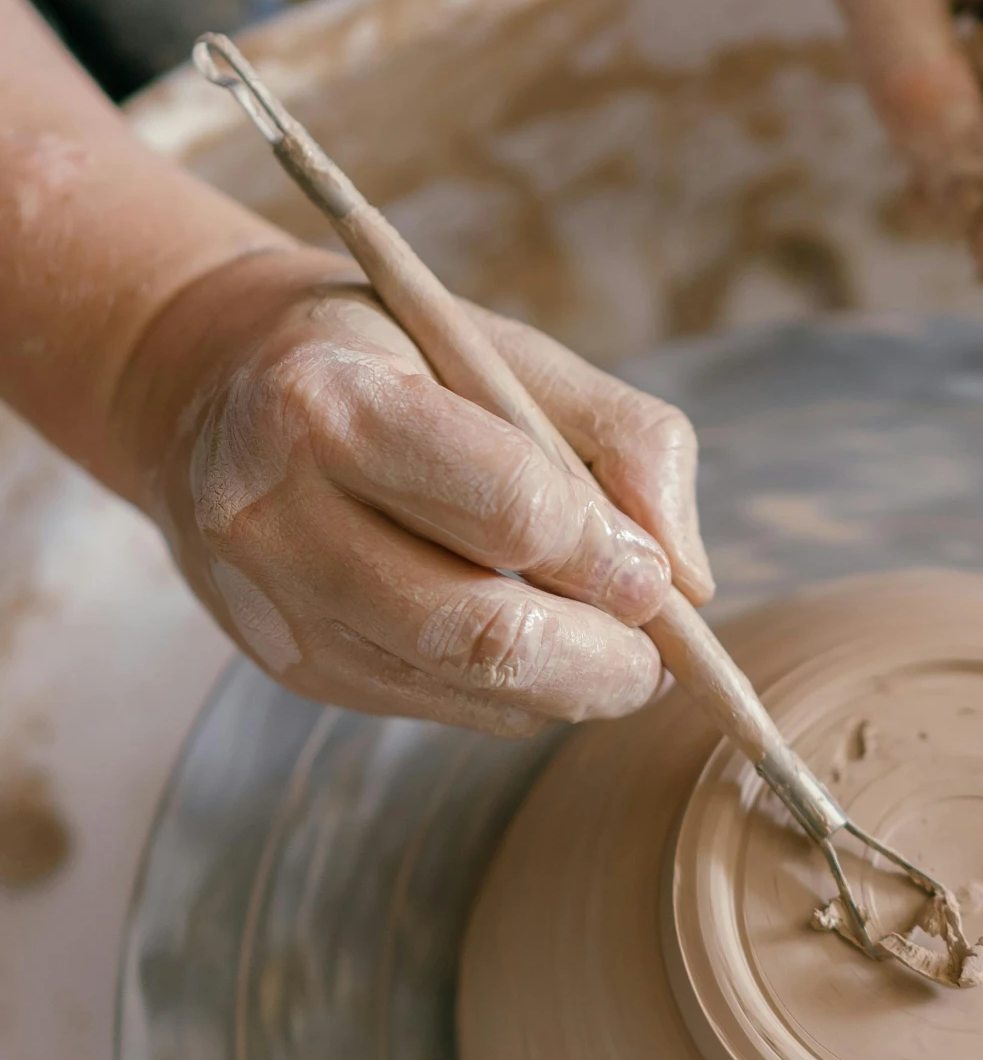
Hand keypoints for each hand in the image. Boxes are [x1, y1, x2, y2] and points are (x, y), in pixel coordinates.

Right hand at [115, 246, 711, 735]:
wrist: (214, 389)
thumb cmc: (394, 359)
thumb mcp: (508, 350)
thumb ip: (625, 441)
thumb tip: (692, 582)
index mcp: (330, 401)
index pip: (508, 508)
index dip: (605, 555)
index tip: (657, 573)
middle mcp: (278, 512)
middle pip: (480, 632)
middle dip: (601, 657)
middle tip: (658, 648)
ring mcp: (277, 604)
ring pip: (464, 687)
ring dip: (568, 686)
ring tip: (614, 647)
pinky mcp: (294, 666)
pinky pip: (440, 708)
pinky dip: (515, 695)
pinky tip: (532, 646)